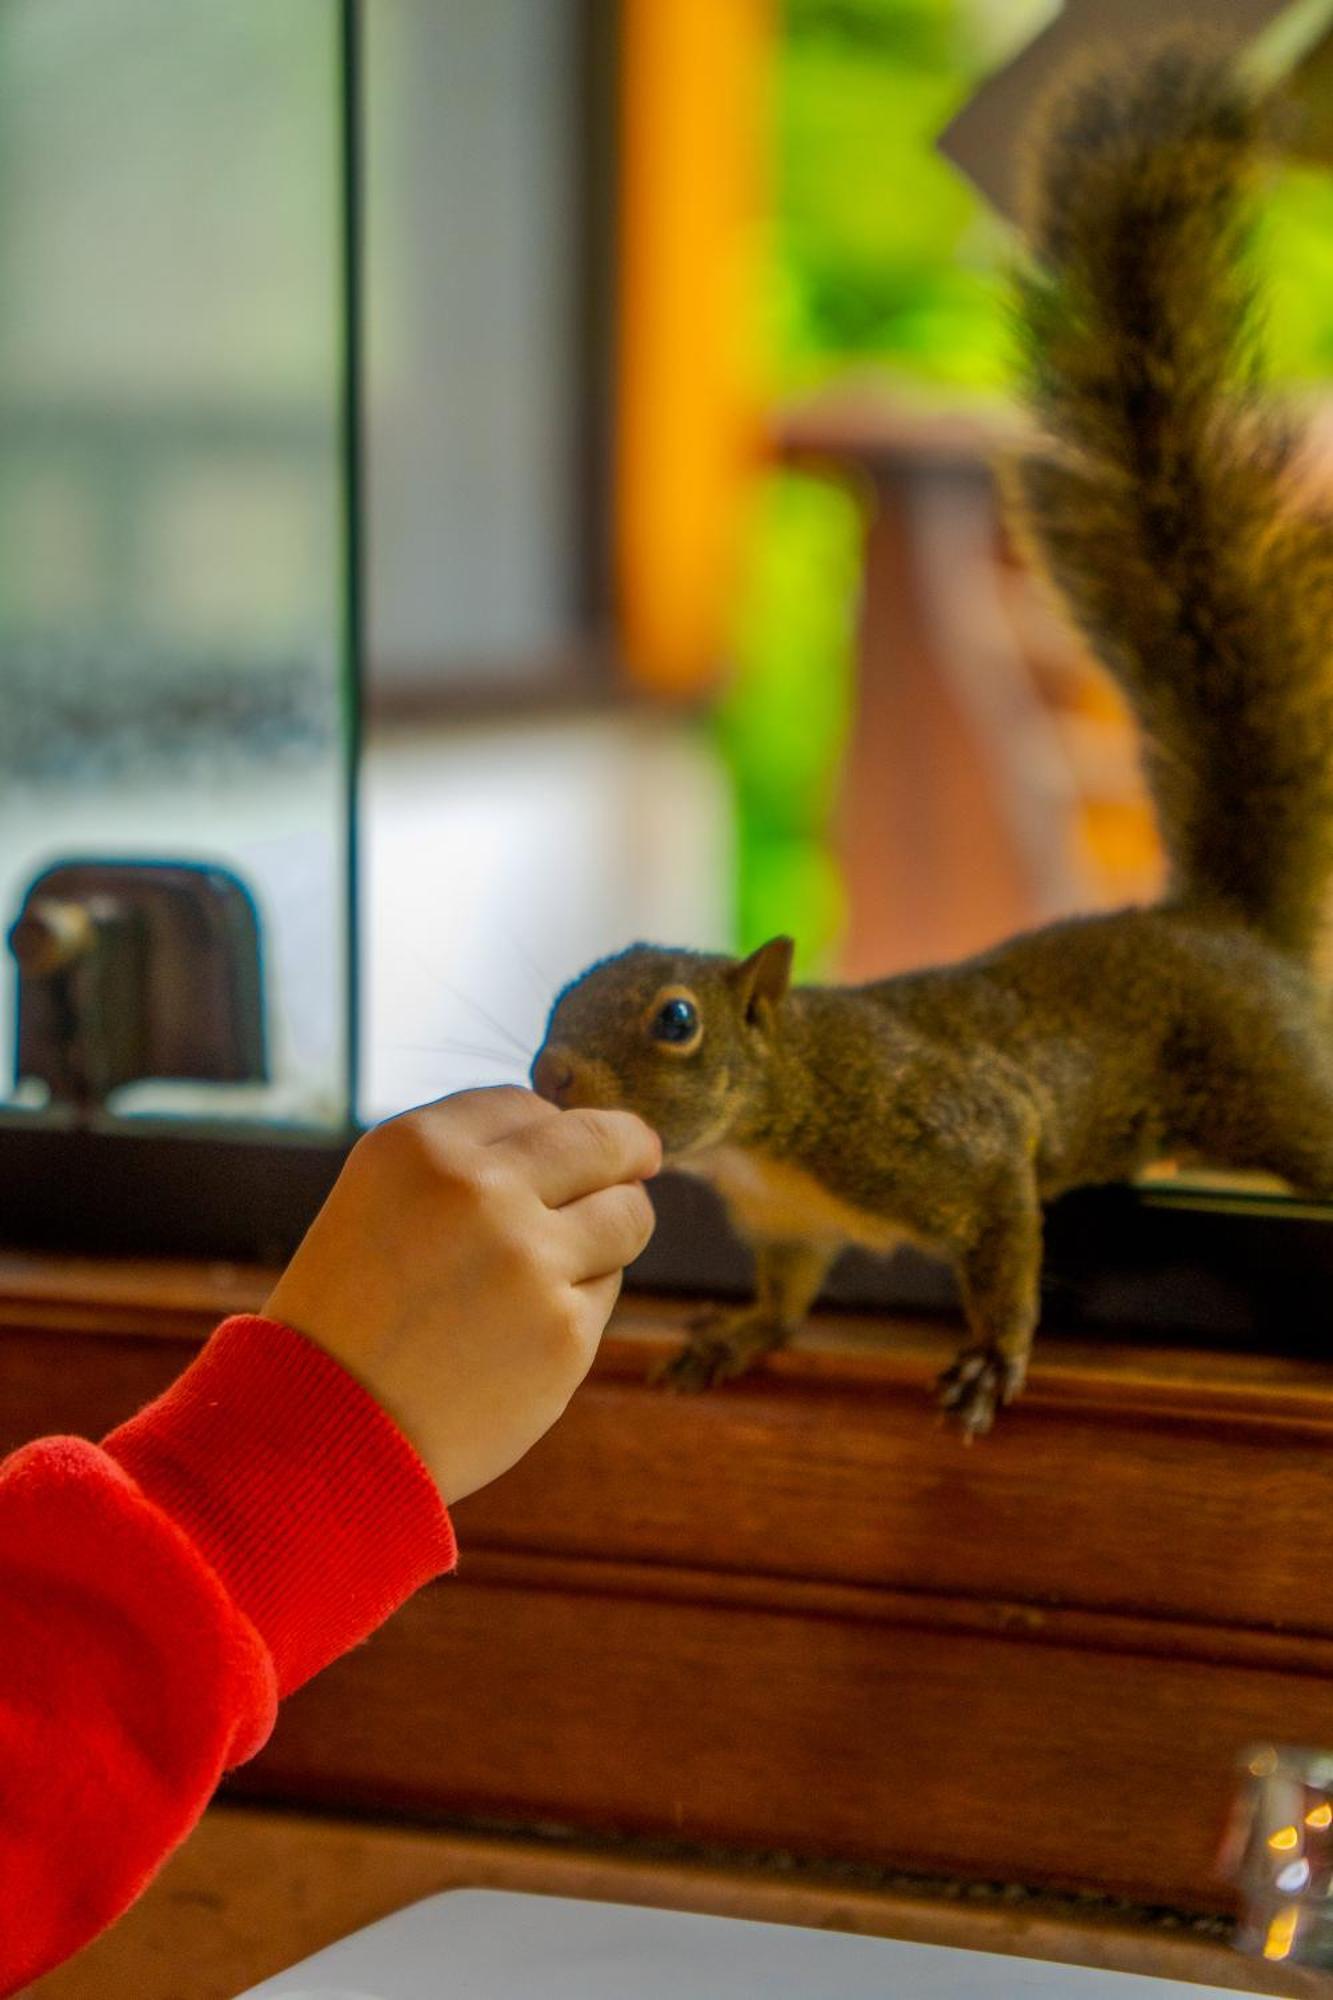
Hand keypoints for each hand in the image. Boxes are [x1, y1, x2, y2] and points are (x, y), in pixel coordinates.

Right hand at [263, 1087, 660, 1503]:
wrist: (324, 1435)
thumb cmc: (350, 1316)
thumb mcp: (377, 1199)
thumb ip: (465, 1159)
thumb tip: (579, 1138)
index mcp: (419, 1146)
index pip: (527, 1105)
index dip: (549, 1127)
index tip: (566, 1144)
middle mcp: (479, 1189)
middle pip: (601, 1140)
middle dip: (628, 1147)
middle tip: (642, 1155)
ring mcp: (529, 1259)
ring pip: (626, 1214)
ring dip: (614, 1226)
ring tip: (568, 1256)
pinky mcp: (566, 1330)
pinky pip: (606, 1288)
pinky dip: (578, 1302)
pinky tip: (523, 1330)